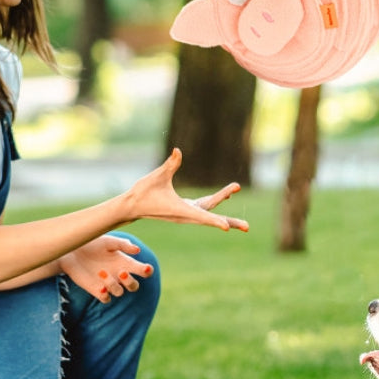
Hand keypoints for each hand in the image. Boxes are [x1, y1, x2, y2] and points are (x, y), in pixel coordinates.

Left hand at [59, 235, 154, 302]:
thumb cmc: (92, 243)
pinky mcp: (96, 290)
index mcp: (126, 263)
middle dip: (130, 281)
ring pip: (119, 292)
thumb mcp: (108, 241)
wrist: (72, 251)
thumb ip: (123, 245)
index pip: (142, 271)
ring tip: (101, 272)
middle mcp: (119, 275)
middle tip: (122, 271)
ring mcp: (108, 284)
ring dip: (113, 284)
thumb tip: (137, 250)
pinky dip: (105, 296)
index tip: (146, 268)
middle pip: (134, 286)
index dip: (147, 271)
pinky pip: (106, 299)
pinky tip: (101, 288)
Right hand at [122, 149, 249, 231]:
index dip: (214, 221)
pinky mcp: (184, 210)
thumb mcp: (156, 177)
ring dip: (226, 214)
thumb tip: (178, 151)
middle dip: (230, 222)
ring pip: (210, 213)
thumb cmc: (142, 192)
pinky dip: (215, 203)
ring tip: (243, 219)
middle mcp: (186, 214)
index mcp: (181, 210)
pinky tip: (225, 195)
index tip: (227, 228)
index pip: (202, 216)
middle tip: (247, 227)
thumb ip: (169, 164)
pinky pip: (204, 208)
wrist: (131, 206)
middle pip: (212, 217)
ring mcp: (186, 213)